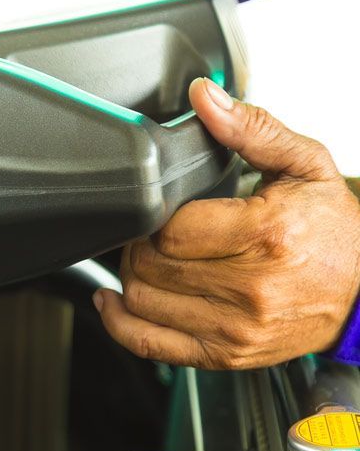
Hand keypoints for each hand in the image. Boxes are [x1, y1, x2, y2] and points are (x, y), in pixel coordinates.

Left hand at [93, 78, 359, 369]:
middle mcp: (250, 288)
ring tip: (144, 258)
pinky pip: (150, 344)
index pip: (170, 229)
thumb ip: (250, 129)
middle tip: (150, 231)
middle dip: (138, 243)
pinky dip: (120, 322)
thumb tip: (205, 95)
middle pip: (149, 265)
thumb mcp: (304, 165)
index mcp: (265, 234)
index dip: (153, 215)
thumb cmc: (333, 229)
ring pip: (142, 301)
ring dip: (129, 276)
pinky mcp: (227, 355)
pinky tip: (115, 300)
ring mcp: (237, 328)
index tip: (161, 207)